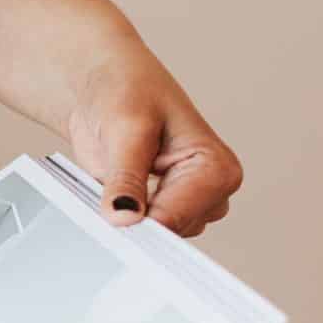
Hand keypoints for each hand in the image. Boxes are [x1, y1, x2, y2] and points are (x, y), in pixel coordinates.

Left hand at [66, 50, 242, 236]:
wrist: (106, 86)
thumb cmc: (126, 91)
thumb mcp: (126, 128)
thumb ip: (127, 177)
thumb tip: (123, 217)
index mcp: (216, 167)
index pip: (179, 218)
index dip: (141, 223)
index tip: (112, 221)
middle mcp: (210, 190)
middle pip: (168, 233)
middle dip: (134, 219)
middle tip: (106, 193)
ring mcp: (187, 203)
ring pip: (153, 236)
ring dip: (125, 216)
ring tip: (111, 180)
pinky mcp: (163, 208)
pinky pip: (141, 231)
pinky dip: (120, 217)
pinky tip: (110, 193)